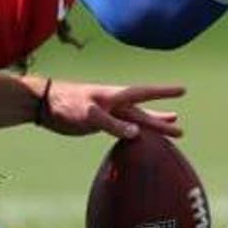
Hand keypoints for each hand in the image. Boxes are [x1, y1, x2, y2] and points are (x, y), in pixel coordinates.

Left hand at [38, 80, 184, 140]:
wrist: (45, 104)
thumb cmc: (66, 104)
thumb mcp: (90, 114)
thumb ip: (112, 124)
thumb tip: (137, 134)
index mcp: (116, 96)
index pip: (145, 93)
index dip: (164, 93)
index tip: (183, 90)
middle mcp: (116, 104)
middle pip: (144, 113)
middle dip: (162, 121)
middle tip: (181, 131)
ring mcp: (109, 113)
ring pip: (136, 121)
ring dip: (152, 125)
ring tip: (172, 127)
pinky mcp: (100, 123)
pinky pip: (123, 129)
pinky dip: (134, 133)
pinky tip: (139, 137)